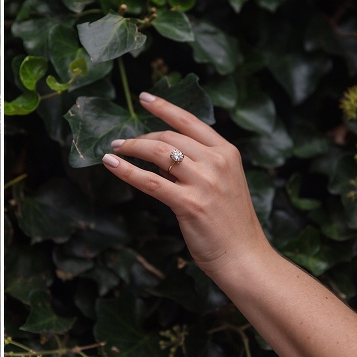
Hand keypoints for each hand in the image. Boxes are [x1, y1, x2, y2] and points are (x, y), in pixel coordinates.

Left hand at [102, 92, 272, 275]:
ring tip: (115, 151)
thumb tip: (159, 156)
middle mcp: (217, 162)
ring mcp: (204, 182)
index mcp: (227, 153)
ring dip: (131, 149)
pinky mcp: (189, 203)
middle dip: (141, 137)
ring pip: (158, 154)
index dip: (165, 107)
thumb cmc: (230, 224)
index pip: (190, 121)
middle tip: (121, 142)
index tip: (144, 98)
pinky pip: (150, 181)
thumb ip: (197, 165)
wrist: (245, 257)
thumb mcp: (222, 184)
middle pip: (170, 138)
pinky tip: (111, 165)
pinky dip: (127, 171)